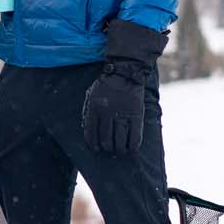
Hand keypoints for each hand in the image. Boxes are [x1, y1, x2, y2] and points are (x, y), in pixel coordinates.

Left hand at [81, 19, 167, 154]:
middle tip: (108, 149)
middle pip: (105, 139)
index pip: (91, 132)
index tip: (95, 148)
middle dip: (106, 147)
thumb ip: (88, 111)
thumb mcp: (91, 95)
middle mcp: (107, 113)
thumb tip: (87, 130)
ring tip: (119, 151)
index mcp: (94, 108)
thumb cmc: (105, 85)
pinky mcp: (136, 114)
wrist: (125, 72)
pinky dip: (133, 145)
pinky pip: (135, 135)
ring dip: (118, 149)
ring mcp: (122, 114)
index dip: (92, 143)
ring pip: (119, 140)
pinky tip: (131, 150)